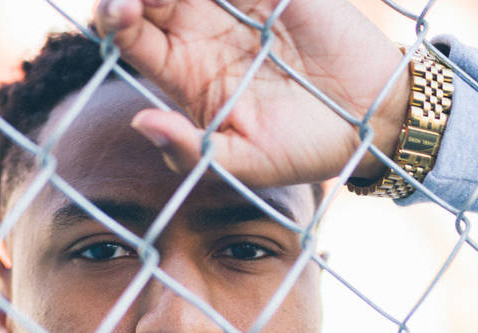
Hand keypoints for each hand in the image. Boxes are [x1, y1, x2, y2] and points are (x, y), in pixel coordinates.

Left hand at [94, 0, 409, 188]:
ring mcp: (236, 0)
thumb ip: (193, 150)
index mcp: (185, 75)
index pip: (132, 38)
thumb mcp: (248, 163)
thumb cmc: (304, 149)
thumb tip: (140, 124)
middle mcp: (200, 31)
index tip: (121, 11)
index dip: (116, 19)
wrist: (371, 118)